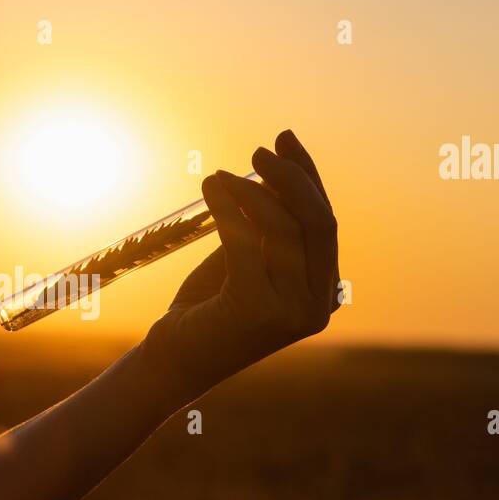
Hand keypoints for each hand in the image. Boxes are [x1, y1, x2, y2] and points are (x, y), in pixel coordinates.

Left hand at [139, 129, 339, 405]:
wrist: (174, 358)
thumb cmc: (208, 306)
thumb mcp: (246, 257)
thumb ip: (268, 221)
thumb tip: (275, 163)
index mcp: (323, 291)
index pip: (324, 221)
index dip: (307, 176)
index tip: (284, 140)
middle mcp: (317, 305)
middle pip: (317, 222)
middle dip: (291, 177)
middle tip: (258, 151)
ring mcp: (291, 312)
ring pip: (283, 229)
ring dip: (250, 192)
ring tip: (218, 176)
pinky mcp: (256, 311)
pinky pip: (245, 242)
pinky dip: (228, 207)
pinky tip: (210, 188)